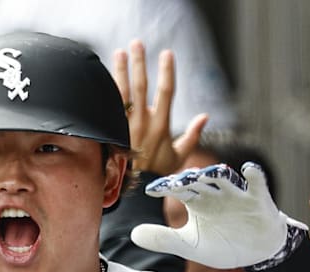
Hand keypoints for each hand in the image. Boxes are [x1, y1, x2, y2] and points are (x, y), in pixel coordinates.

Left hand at [112, 40, 207, 175]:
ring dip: (120, 71)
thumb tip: (206, 116)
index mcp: (161, 125)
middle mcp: (143, 123)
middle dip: (139, 63)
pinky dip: (107, 91)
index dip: (167, 71)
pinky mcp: (112, 130)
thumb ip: (193, 135)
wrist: (133, 190)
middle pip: (141, 86)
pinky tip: (103, 77)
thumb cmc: (158, 173)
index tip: (167, 53)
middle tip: (137, 43)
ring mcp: (125, 126)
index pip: (166, 92)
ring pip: (122, 93)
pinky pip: (108, 107)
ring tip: (119, 52)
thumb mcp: (179, 157)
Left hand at [131, 163, 305, 268]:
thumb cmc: (223, 243)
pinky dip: (254, 175)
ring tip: (204, 173)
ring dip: (215, 174)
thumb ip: (163, 238)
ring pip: (224, 178)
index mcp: (196, 200)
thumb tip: (132, 234)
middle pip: (198, 180)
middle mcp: (214, 192)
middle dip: (187, 179)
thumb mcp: (190, 245)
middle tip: (175, 181)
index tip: (151, 191)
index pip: (177, 189)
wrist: (257, 253)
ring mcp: (236, 193)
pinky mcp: (258, 198)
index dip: (164, 188)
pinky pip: (257, 183)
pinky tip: (249, 169)